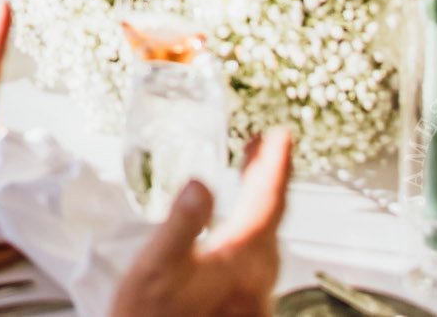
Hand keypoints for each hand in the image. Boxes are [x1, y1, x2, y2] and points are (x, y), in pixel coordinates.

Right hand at [109, 129, 291, 316]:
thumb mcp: (155, 267)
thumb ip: (181, 224)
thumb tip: (202, 185)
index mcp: (239, 262)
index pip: (268, 203)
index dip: (275, 167)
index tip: (281, 137)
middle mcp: (256, 281)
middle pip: (273, 221)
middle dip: (270, 180)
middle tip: (262, 148)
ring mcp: (253, 299)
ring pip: (267, 242)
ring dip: (262, 205)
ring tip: (251, 177)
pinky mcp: (242, 310)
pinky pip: (258, 260)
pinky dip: (253, 231)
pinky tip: (237, 228)